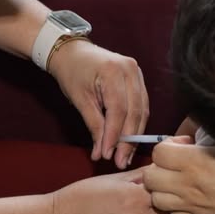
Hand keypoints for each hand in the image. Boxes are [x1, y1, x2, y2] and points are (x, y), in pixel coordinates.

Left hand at [48, 39, 148, 168]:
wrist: (73, 52)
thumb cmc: (72, 72)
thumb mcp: (80, 99)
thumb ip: (94, 125)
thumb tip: (101, 152)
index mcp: (114, 71)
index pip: (119, 110)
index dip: (115, 136)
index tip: (109, 155)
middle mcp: (131, 70)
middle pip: (134, 112)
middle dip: (128, 140)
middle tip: (121, 161)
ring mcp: (137, 73)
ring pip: (141, 111)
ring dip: (134, 136)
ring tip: (126, 156)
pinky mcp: (139, 79)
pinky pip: (141, 106)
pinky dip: (136, 125)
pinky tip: (129, 141)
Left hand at [143, 138, 214, 213]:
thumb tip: (201, 136)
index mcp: (194, 162)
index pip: (158, 151)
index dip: (168, 145)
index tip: (186, 146)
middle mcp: (185, 185)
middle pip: (149, 176)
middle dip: (159, 167)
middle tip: (177, 165)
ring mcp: (188, 206)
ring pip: (155, 198)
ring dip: (163, 189)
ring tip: (179, 183)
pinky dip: (174, 207)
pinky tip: (189, 200)